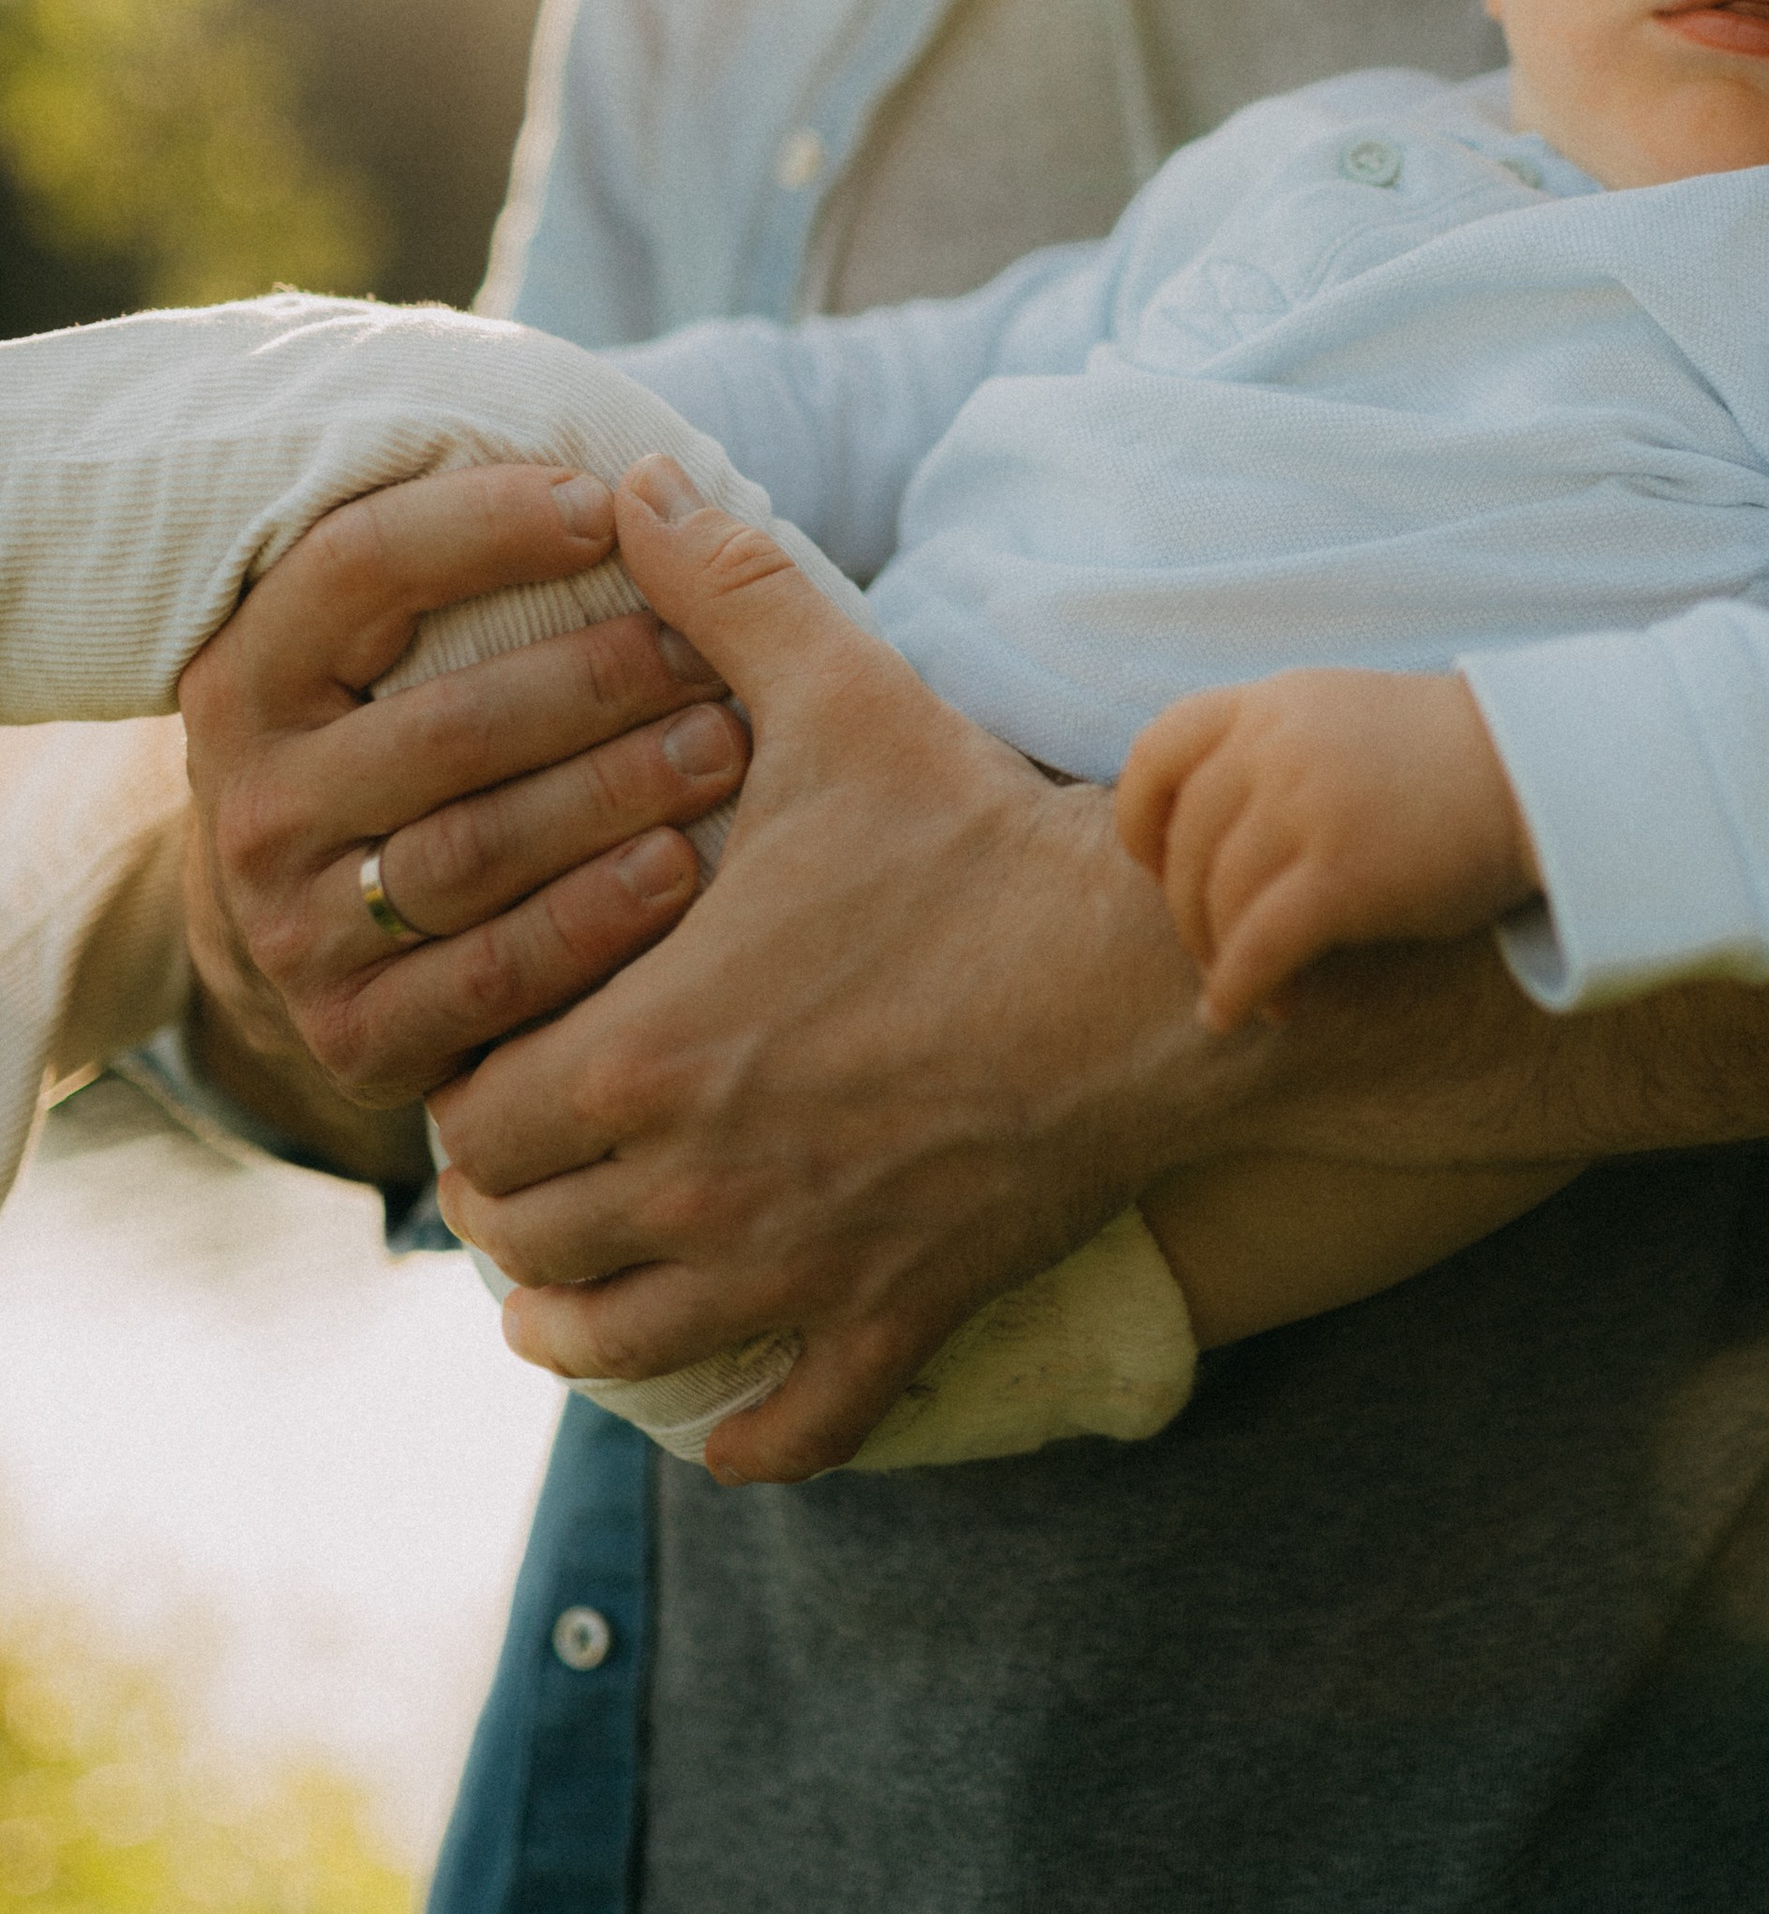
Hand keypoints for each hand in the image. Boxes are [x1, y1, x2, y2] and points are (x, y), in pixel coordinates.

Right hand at [178, 462, 750, 1107]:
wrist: (317, 940)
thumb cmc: (406, 746)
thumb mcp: (384, 651)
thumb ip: (469, 568)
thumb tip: (655, 484)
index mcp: (251, 676)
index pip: (355, 567)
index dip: (483, 526)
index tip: (605, 505)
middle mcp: (254, 803)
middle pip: (447, 727)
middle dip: (595, 681)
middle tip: (711, 652)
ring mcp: (292, 931)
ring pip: (474, 853)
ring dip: (613, 796)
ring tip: (724, 748)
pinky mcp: (353, 1035)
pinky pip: (493, 977)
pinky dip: (596, 923)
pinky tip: (683, 872)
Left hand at [432, 460, 1253, 1483]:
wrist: (1155, 972)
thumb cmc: (986, 839)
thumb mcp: (846, 695)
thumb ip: (726, 590)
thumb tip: (634, 479)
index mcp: (650, 1048)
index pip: (470, 1124)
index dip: (468, 1092)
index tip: (504, 1058)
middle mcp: (699, 1182)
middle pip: (521, 1248)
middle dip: (512, 1207)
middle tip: (541, 1155)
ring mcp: (798, 1265)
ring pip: (616, 1352)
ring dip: (584, 1320)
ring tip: (590, 1271)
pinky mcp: (899, 1316)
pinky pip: (786, 1434)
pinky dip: (743, 1428)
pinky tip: (735, 1391)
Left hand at [1115, 666, 1537, 1029]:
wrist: (1548, 772)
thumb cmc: (1454, 759)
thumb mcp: (1346, 716)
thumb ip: (1274, 747)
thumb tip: (1209, 826)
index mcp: (1273, 701)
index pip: (1156, 753)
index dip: (1140, 819)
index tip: (1153, 863)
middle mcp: (1276, 744)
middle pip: (1185, 845)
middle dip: (1188, 910)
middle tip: (1216, 950)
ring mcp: (1305, 806)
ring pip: (1216, 901)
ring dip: (1220, 958)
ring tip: (1251, 989)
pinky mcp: (1341, 875)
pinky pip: (1257, 947)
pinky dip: (1239, 990)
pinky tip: (1246, 1016)